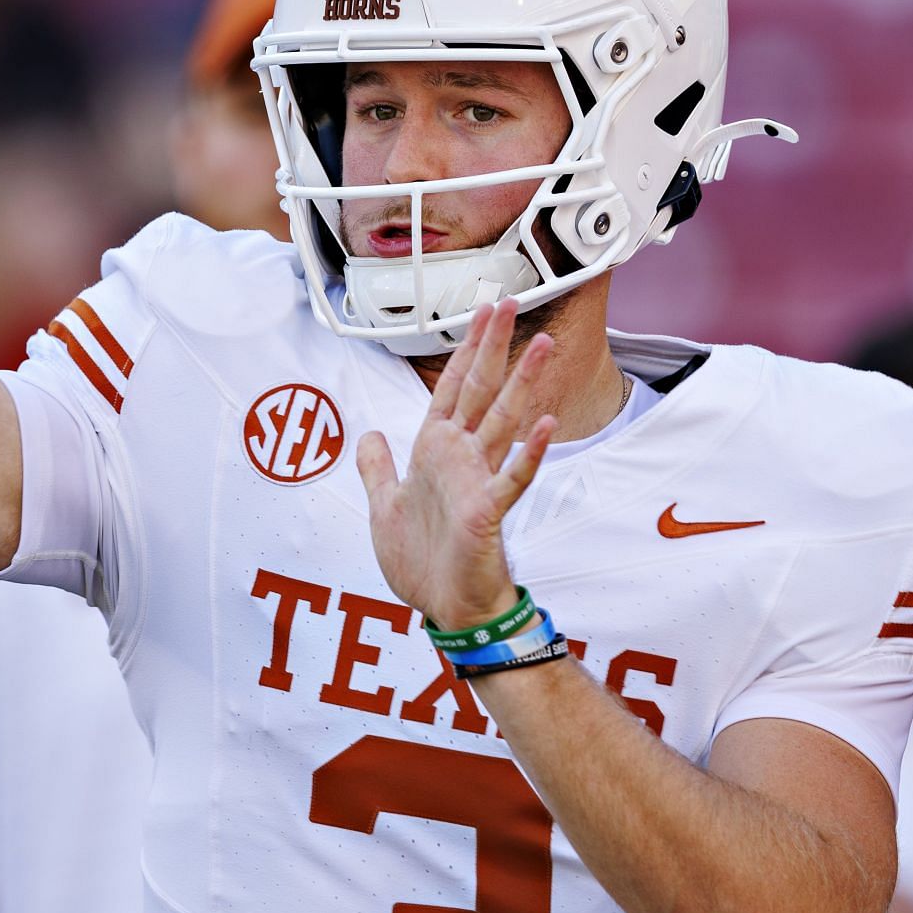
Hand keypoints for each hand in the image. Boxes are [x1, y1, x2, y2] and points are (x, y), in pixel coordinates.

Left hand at [357, 301, 556, 630]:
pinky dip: (527, 452)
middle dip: (491, 347)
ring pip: (503, 421)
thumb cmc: (421, 560)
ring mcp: (479, 481)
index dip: (463, 349)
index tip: (478, 313)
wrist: (444, 609)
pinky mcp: (489, 512)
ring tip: (541, 345)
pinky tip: (544, 424)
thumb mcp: (382, 506)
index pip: (450, 387)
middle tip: (506, 302)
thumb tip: (368, 434)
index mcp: (435, 451)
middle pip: (479, 390)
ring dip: (522, 383)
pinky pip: (511, 477)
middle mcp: (460, 457)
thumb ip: (376, 468)